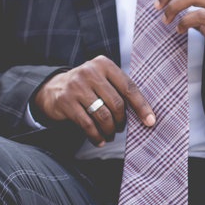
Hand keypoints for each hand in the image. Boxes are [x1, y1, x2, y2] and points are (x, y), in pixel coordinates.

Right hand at [33, 56, 154, 146]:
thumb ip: (120, 90)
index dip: (142, 107)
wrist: (53, 88)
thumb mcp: (103, 80)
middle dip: (122, 121)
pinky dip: (96, 136)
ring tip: (111, 135)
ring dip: (110, 130)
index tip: (150, 122)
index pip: (129, 88)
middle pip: (116, 104)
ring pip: (102, 115)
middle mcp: (90, 72)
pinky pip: (87, 124)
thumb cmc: (89, 87)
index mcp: (104, 64)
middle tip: (121, 129)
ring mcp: (76, 86)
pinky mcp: (65, 101)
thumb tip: (146, 115)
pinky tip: (99, 140)